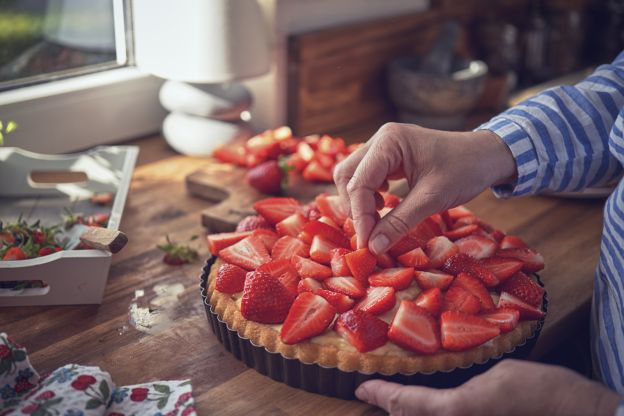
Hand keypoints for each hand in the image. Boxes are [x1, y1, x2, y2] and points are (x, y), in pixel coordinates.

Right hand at [333, 123, 515, 254]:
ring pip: (352, 176)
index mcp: (389, 142)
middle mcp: (381, 139)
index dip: (360, 216)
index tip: (367, 244)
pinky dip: (368, 194)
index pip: (359, 182)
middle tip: (370, 233)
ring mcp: (383, 146)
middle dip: (354, 207)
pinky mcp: (388, 156)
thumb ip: (399, 222)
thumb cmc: (465, 170)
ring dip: (359, 201)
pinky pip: (366, 176)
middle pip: (347, 176)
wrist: (487, 155)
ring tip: (378, 220)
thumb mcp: (432, 199)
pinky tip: (384, 205)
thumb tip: (373, 248)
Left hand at [355, 359, 621, 415]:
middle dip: (391, 408)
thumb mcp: (492, 378)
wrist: (573, 415)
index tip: (362, 388)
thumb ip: (459, 393)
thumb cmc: (536, 390)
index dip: (380, 395)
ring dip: (409, 413)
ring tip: (393, 402)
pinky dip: (428, 412)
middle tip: (372, 395)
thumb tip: (444, 399)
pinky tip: (427, 406)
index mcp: (455, 412)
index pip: (406, 403)